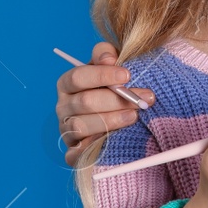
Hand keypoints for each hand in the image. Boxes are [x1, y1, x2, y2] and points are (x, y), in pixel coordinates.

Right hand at [55, 41, 156, 166]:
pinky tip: (119, 138)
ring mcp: (66, 131)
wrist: (112, 117)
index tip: (128, 75)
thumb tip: (109, 58)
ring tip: (135, 116)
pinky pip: (80, 153)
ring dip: (113, 120)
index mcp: (67, 83)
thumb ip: (106, 54)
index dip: (102, 75)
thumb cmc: (110, 88)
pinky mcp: (73, 153)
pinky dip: (98, 145)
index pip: (78, 76)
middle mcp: (63, 107)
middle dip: (117, 99)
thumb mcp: (109, 66)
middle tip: (144, 99)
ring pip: (83, 126)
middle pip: (85, 102)